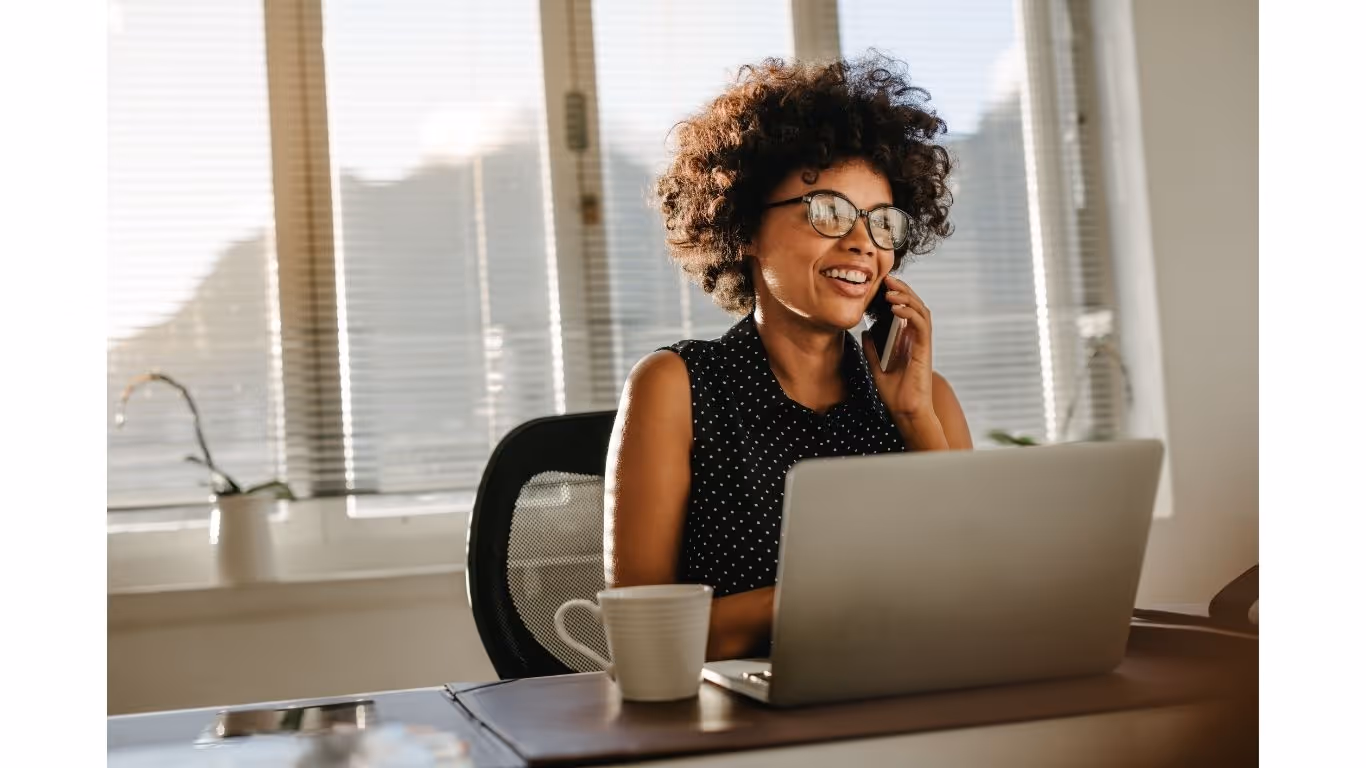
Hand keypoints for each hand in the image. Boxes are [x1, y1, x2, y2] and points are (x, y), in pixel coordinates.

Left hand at [861, 275, 947, 449]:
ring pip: (921, 311)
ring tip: (890, 290)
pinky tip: (895, 308)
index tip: (883, 285)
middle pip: (915, 305)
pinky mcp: (925, 350)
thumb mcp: (877, 367)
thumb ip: (872, 349)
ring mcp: (922, 344)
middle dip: (902, 290)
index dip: (897, 295)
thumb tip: (865, 332)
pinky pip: (921, 325)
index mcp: (907, 340)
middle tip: (887, 279)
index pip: (906, 310)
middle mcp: (917, 339)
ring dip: (906, 297)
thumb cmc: (895, 393)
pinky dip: (909, 313)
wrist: (905, 412)